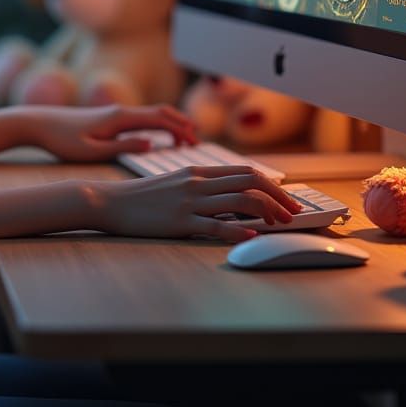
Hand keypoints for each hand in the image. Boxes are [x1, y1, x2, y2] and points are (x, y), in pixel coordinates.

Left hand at [20, 103, 196, 162]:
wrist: (38, 123)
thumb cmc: (62, 139)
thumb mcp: (92, 151)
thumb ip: (122, 147)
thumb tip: (152, 144)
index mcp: (119, 117)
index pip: (159, 119)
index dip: (180, 129)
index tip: (195, 142)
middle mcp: (120, 111)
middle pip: (160, 112)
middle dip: (182, 124)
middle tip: (198, 141)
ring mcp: (115, 113)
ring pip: (151, 114)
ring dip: (171, 123)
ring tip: (186, 139)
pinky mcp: (109, 118)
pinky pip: (141, 118)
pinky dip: (158, 124)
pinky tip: (161, 138)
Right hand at [90, 165, 303, 241]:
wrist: (111, 201)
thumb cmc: (143, 196)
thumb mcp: (176, 182)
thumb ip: (203, 185)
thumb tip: (233, 196)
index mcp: (198, 171)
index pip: (246, 171)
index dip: (273, 185)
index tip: (288, 200)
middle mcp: (198, 182)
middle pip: (250, 181)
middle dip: (279, 197)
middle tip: (294, 214)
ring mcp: (190, 201)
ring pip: (240, 200)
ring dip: (267, 212)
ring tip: (280, 225)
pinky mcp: (180, 222)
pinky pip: (215, 225)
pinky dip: (238, 229)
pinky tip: (252, 235)